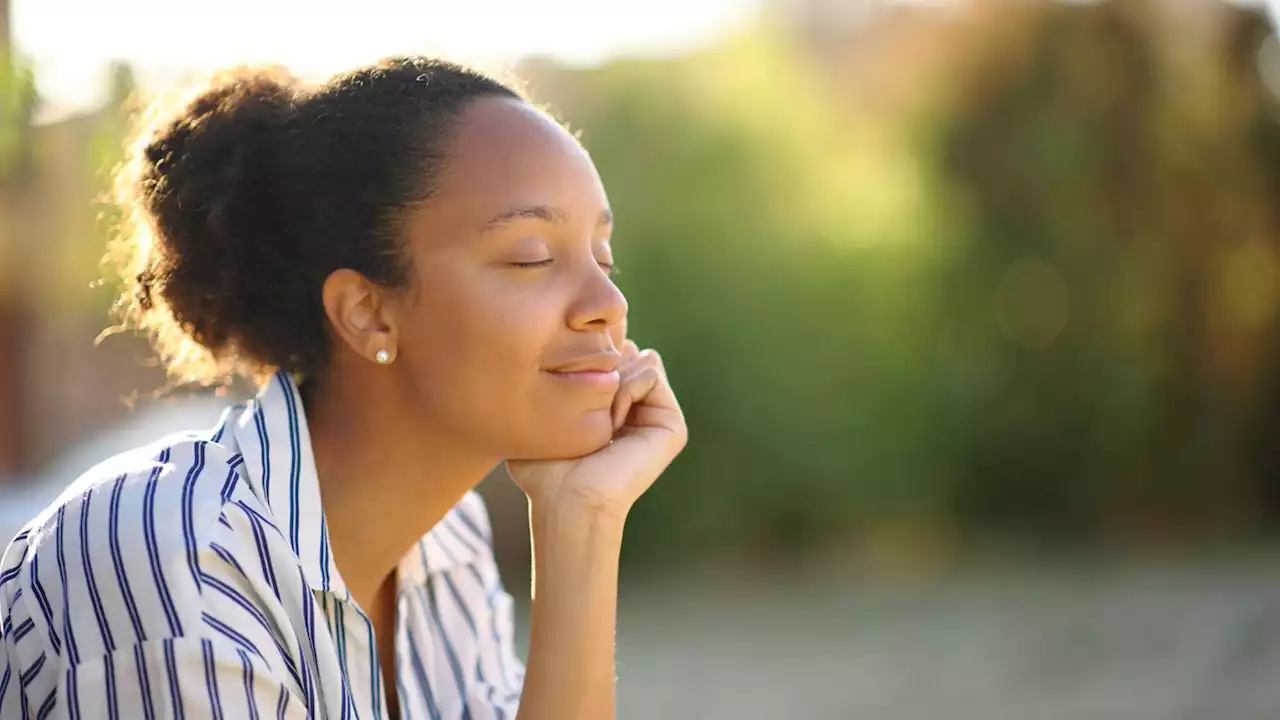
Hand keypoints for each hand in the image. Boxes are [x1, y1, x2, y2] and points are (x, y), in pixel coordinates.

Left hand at [507, 340, 687, 518]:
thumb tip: (572, 352)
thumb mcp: (543, 415)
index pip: (611, 354)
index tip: (569, 391)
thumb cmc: (545, 468)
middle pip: (628, 350)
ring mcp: (657, 417)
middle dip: (603, 368)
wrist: (567, 498)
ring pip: (642, 358)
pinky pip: (651, 371)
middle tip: (586, 407)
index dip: (589, 359)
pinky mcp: (672, 425)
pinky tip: (613, 422)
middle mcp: (639, 410)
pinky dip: (626, 389)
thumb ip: (557, 382)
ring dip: (613, 382)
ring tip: (600, 419)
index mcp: (615, 409)